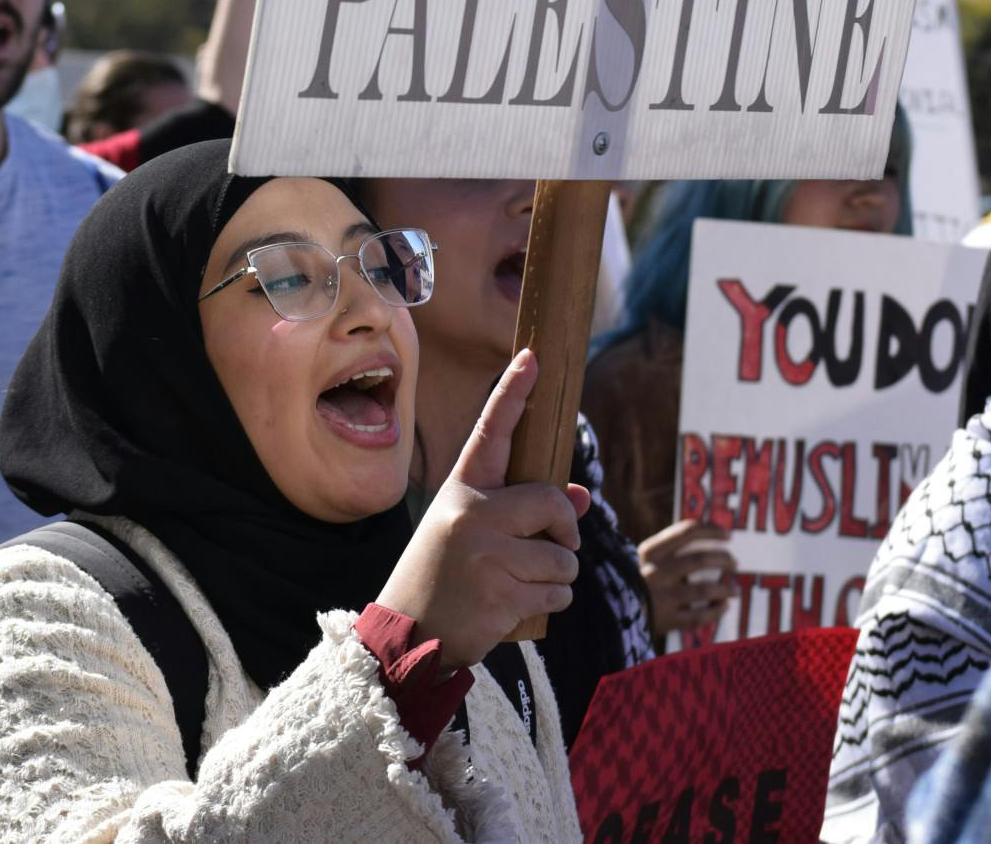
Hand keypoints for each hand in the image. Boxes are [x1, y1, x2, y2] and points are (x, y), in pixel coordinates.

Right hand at [377, 350, 590, 670]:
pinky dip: (550, 604)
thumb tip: (583, 499)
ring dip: (557, 578)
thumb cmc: (444, 576)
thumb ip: (525, 514)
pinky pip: (558, 593)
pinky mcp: (500, 594)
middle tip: (550, 549)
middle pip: (553, 505)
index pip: (492, 432)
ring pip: (564, 558)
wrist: (407, 635)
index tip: (534, 356)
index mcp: (462, 491)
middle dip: (565, 533)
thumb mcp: (472, 534)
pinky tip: (514, 607)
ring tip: (516, 585)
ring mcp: (485, 554)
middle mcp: (472, 514)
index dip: (513, 392)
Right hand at [639, 518, 737, 636]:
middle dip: (723, 559)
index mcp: (650, 552)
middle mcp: (655, 572)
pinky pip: (699, 616)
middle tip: (734, 563)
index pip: (686, 532)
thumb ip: (672, 547)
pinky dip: (716, 611)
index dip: (712, 531)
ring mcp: (661, 597)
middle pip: (700, 559)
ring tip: (736, 589)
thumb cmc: (637, 580)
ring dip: (725, 588)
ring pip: (703, 590)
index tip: (729, 536)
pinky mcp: (667, 620)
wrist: (612, 613)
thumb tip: (713, 535)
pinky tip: (724, 606)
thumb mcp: (647, 559)